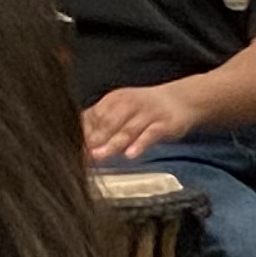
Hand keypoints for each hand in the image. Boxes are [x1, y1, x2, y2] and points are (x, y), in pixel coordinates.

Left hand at [79, 82, 203, 160]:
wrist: (183, 99)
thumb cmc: (147, 110)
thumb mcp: (123, 110)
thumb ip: (104, 123)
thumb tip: (80, 142)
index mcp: (114, 100)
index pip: (94, 116)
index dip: (83, 133)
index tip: (72, 149)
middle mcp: (129, 103)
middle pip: (107, 124)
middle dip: (94, 140)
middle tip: (83, 156)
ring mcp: (148, 113)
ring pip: (127, 130)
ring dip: (112, 144)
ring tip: (100, 156)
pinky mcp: (164, 124)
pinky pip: (150, 135)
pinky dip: (140, 144)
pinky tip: (130, 155)